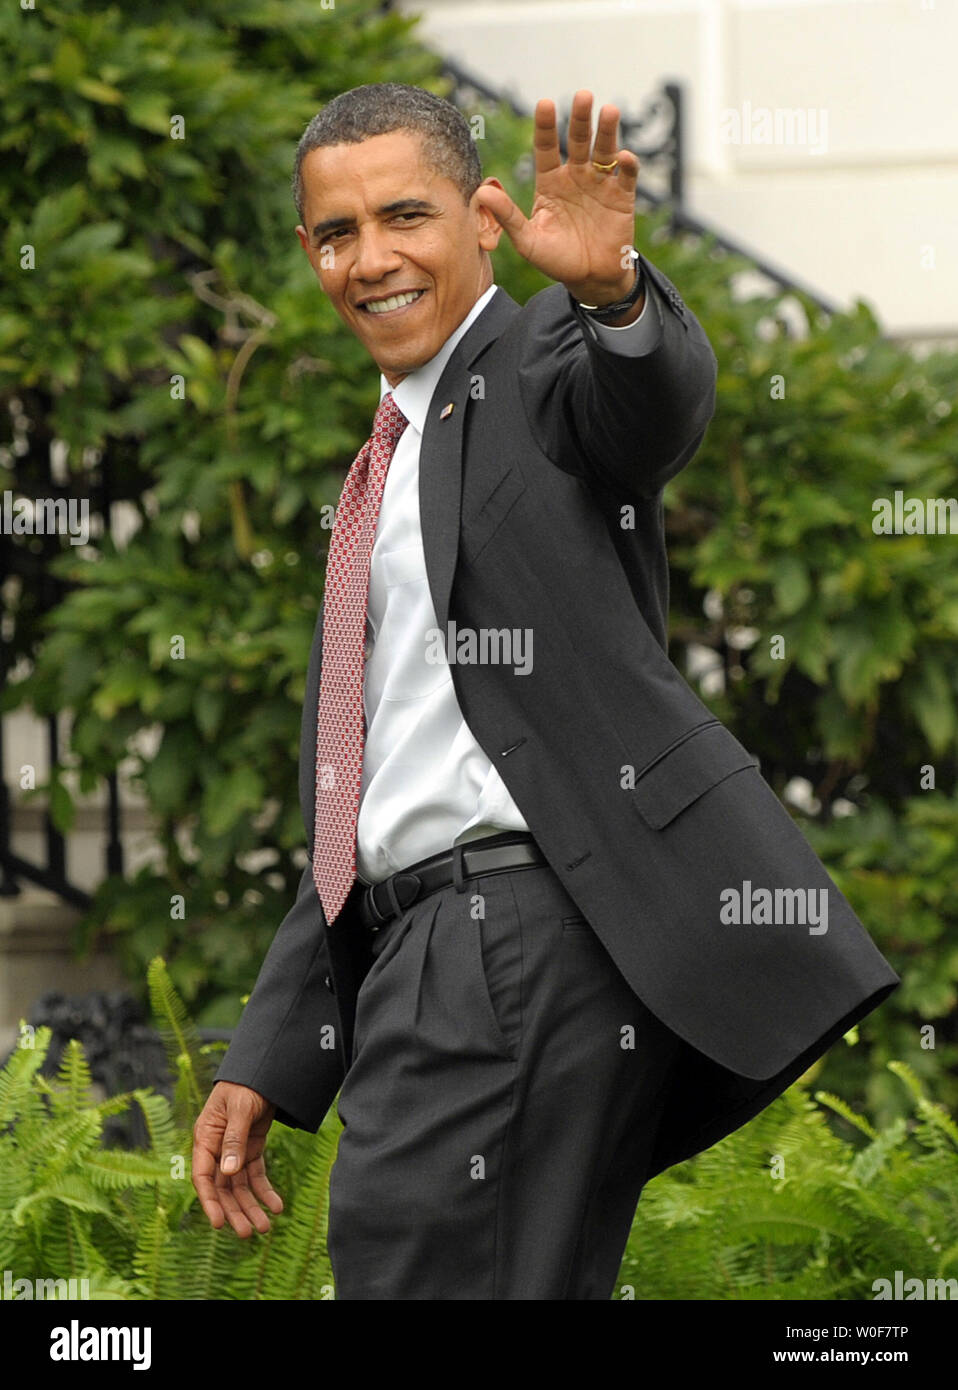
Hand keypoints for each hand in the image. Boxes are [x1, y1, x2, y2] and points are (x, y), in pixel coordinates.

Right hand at [191, 1081, 281, 1237]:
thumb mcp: (240, 1109)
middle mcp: (216, 1149)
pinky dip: (265, 1191)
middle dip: (235, 1211)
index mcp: (205, 1138)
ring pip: (239, 1186)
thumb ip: (234, 1139)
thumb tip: (227, 1173)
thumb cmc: (245, 1085)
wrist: (262, 1070)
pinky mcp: (251, 1149)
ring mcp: (234, 1151)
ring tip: (265, 1227)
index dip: (210, 1201)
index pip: (203, 1176)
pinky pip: (255, 1175)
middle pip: (223, 1188)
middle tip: (249, 1233)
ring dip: (251, 1206)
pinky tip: (277, 1205)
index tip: (218, 1224)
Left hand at [474, 89, 639, 305]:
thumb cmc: (556, 260)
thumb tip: (481, 191)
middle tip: (582, 96)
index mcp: (550, 182)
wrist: (590, 279)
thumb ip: (507, 216)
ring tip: (608, 111)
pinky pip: (625, 176)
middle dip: (580, 118)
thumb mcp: (528, 241)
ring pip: (604, 150)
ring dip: (607, 131)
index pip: (546, 148)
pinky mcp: (622, 197)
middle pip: (578, 140)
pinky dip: (627, 165)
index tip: (545, 104)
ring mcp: (600, 184)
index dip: (546, 126)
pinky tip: (624, 157)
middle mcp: (575, 176)